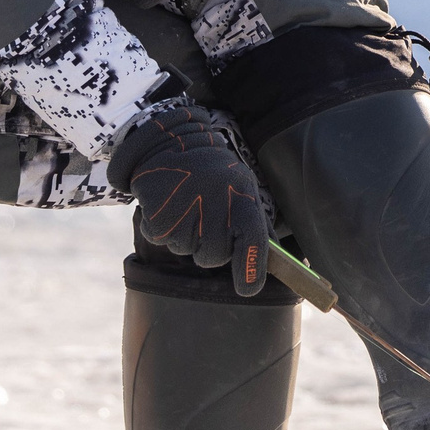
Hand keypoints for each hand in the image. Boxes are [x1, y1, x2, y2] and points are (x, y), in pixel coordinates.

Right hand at [107, 99, 270, 297]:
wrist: (168, 141)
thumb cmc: (212, 173)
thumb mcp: (241, 189)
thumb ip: (256, 225)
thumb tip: (272, 259)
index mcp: (242, 198)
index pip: (253, 241)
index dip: (250, 269)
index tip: (247, 289)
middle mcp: (216, 206)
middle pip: (213, 258)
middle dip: (208, 247)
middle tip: (203, 217)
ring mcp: (185, 213)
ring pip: (185, 250)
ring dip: (184, 234)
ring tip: (184, 202)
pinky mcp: (157, 218)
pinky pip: (161, 239)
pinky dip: (162, 226)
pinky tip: (167, 202)